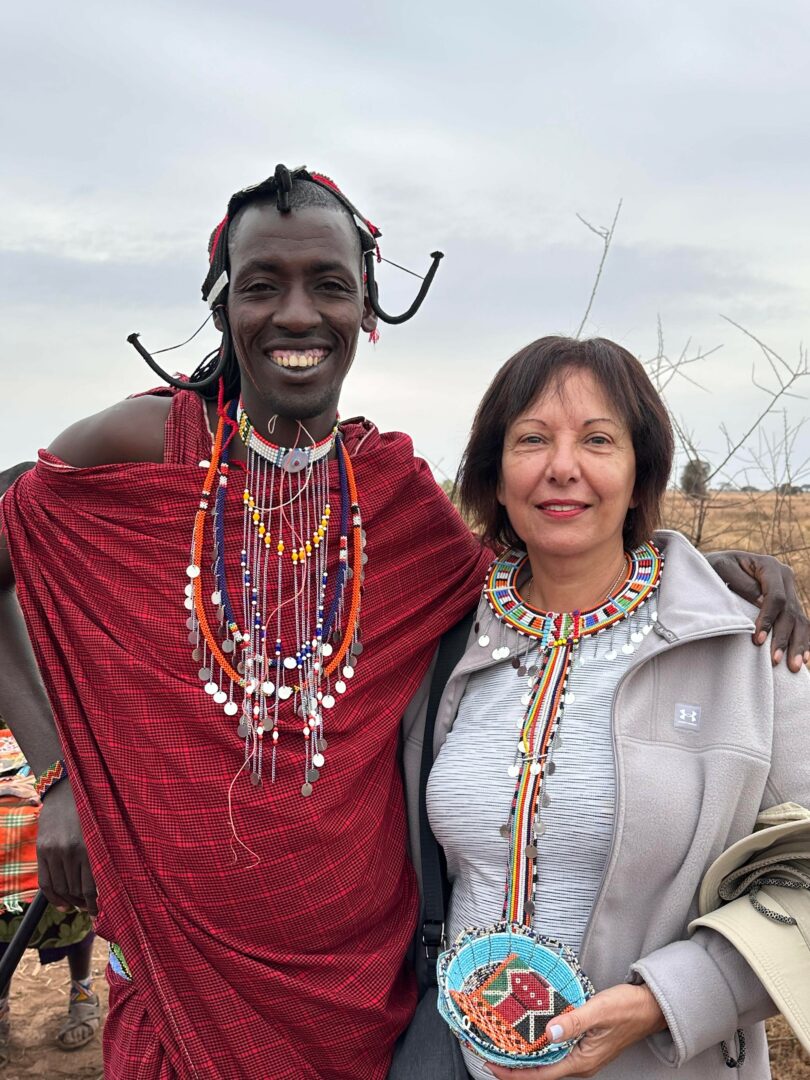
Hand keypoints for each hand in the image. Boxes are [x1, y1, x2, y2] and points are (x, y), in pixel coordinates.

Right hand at [36, 780, 97, 914]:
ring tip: (79, 906)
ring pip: (62, 888)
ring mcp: (54, 851)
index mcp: (90, 846)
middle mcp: (71, 851)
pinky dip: (54, 898)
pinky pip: (46, 882)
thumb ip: (105, 853)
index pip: (91, 887)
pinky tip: (63, 905)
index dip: (96, 905)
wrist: (66, 789)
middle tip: (91, 909)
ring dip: (70, 902)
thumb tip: (113, 882)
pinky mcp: (42, 850)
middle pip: (75, 890)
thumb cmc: (93, 809)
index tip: (101, 914)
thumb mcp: (104, 829)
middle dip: (84, 904)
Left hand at [487, 983, 666, 1078]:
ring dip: (525, 1057)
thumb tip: (548, 1032)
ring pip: (547, 1063)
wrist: (650, 1008)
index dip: (514, 1074)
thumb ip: (574, 1022)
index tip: (492, 1065)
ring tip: (503, 1046)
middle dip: (514, 1067)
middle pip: (540, 1073)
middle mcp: (580, 1064)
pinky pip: (555, 1053)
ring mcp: (582, 1056)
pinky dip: (539, 1047)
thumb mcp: (599, 1011)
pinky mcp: (584, 1047)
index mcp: (582, 1062)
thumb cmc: (627, 1008)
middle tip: (490, 1053)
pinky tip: (529, 1036)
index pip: (540, 1075)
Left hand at [708, 551, 809, 670]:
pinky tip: (804, 658)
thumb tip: (762, 602)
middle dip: (784, 638)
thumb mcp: (722, 569)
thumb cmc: (715, 568)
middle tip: (775, 661)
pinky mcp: (789, 603)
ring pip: (800, 620)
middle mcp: (785, 577)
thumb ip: (743, 584)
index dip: (768, 620)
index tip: (758, 641)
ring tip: (793, 667)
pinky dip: (803, 641)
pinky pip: (801, 624)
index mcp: (770, 566)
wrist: (716, 566)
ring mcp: (790, 590)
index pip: (776, 597)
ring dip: (798, 645)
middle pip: (791, 612)